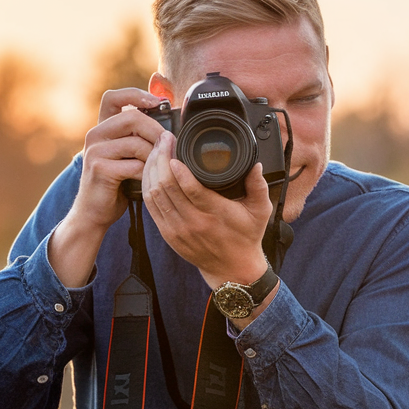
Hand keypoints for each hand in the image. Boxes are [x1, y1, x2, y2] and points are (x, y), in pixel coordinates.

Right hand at [49, 89, 165, 286]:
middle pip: (133, 118)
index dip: (136, 94)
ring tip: (160, 168)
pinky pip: (134, 165)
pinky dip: (147, 173)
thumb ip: (140, 139)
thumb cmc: (117, 184)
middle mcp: (95, 135)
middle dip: (157, 131)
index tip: (157, 101)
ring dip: (155, 156)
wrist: (95, 212)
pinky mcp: (99, 168)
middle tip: (171, 144)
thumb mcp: (129, 156)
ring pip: (137, 143)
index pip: (114, 97)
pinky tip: (149, 181)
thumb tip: (171, 127)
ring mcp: (95, 151)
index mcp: (102, 127)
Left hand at [141, 131, 273, 290]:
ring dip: (152, 169)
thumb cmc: (246, 237)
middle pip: (166, 186)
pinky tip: (151, 171)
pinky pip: (150, 206)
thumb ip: (258, 185)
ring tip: (156, 150)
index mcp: (215, 214)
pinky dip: (147, 185)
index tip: (174, 146)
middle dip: (161, 158)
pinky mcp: (168, 234)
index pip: (190, 188)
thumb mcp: (261, 211)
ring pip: (153, 194)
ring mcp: (177, 229)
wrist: (232, 268)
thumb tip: (255, 163)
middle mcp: (193, 222)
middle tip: (164, 139)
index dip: (178, 167)